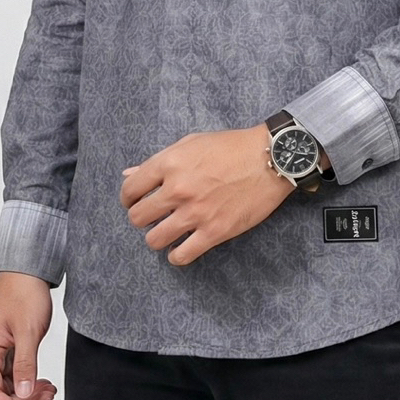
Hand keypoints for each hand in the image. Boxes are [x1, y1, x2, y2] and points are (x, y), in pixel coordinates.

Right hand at [0, 272, 57, 399]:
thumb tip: (23, 395)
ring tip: (49, 391)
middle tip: (47, 399)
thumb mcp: (28, 330)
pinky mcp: (10, 347)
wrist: (28, 270)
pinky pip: (16, 373)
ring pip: (9, 385)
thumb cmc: (24, 293)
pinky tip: (45, 383)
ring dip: (27, 393)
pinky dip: (29, 380)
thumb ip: (26, 363)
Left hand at [120, 124, 295, 265]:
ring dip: (157, 237)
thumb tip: (129, 174)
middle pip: (138, 217)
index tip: (135, 201)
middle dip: (141, 217)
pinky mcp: (214, 231)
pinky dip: (176, 256)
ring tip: (167, 231)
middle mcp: (178, 189)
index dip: (129, 198)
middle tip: (153, 216)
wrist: (270, 159)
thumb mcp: (192, 143)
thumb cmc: (232, 146)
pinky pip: (181, 255)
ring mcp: (196, 212)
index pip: (130, 189)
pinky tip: (180, 248)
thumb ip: (159, 161)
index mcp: (170, 163)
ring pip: (154, 240)